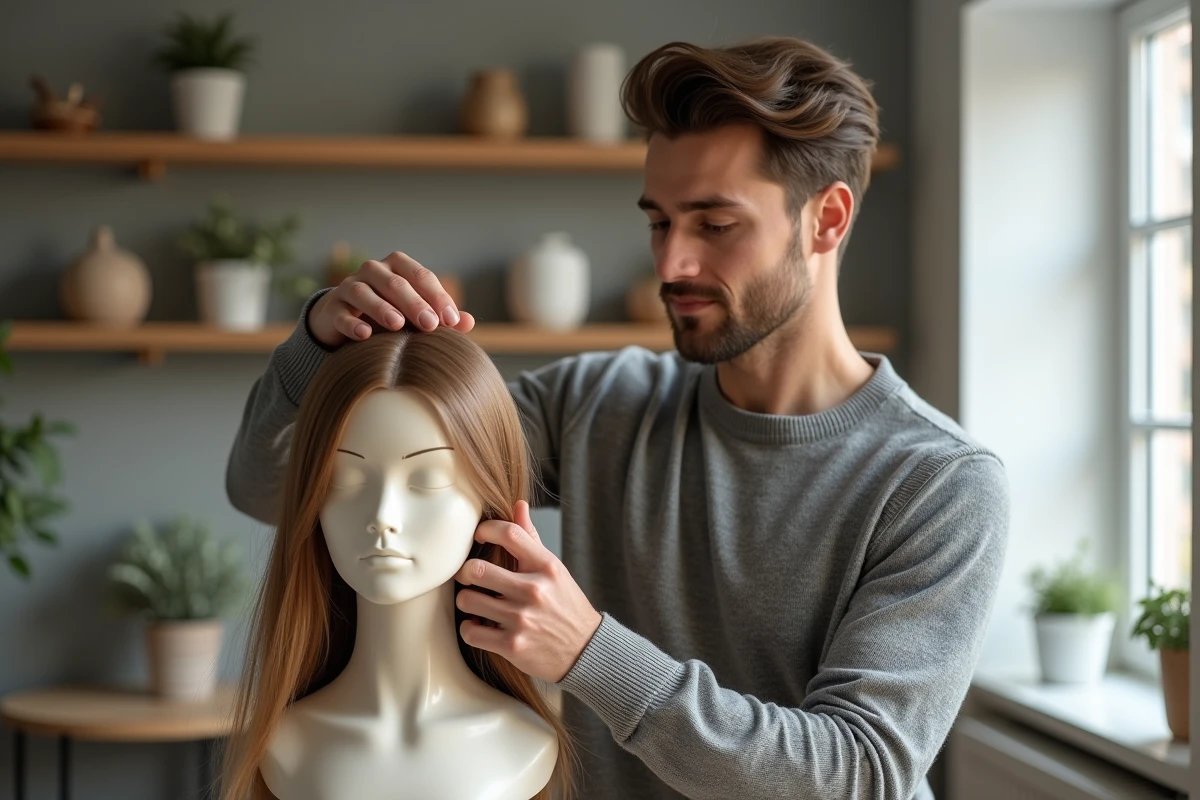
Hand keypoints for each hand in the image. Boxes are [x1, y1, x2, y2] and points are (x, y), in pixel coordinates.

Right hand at [309, 251, 475, 347]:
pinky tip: (365, 335)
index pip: (421, 277)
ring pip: (365, 293)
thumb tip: (468, 322)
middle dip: (415, 304)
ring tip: (398, 325)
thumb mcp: (415, 314)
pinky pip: (342, 313)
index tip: (451, 321)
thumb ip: (441, 317)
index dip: (437, 297)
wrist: (343, 318)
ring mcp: (350, 287)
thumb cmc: (389, 313)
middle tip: (431, 325)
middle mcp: (373, 271)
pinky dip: (353, 323)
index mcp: (398, 267)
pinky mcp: (333, 307)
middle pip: (395, 283)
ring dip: (382, 308)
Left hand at [455, 501, 601, 682]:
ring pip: (468, 600)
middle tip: (468, 575)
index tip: (479, 536)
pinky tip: (478, 625)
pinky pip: (470, 632)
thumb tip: (518, 505)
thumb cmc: (566, 606)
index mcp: (546, 566)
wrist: (585, 651)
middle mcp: (534, 590)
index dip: (485, 530)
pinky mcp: (512, 645)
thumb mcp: (555, 570)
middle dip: (465, 572)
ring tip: (473, 601)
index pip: (509, 533)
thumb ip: (531, 539)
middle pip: (477, 569)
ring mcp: (522, 619)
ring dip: (465, 600)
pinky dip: (469, 628)